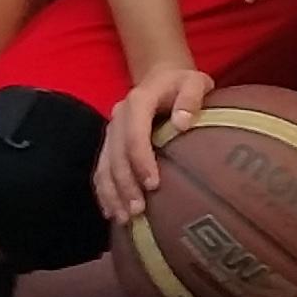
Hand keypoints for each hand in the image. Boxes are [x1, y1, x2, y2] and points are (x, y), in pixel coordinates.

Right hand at [91, 56, 215, 229]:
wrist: (161, 77)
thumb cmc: (182, 84)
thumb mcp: (194, 82)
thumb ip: (191, 97)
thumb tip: (183, 123)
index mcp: (138, 101)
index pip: (135, 134)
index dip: (141, 160)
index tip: (154, 185)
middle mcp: (119, 116)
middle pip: (116, 155)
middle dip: (125, 185)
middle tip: (138, 211)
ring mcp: (112, 131)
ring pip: (105, 165)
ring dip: (112, 194)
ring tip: (124, 219)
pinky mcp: (110, 143)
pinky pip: (102, 169)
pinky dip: (104, 191)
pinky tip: (112, 212)